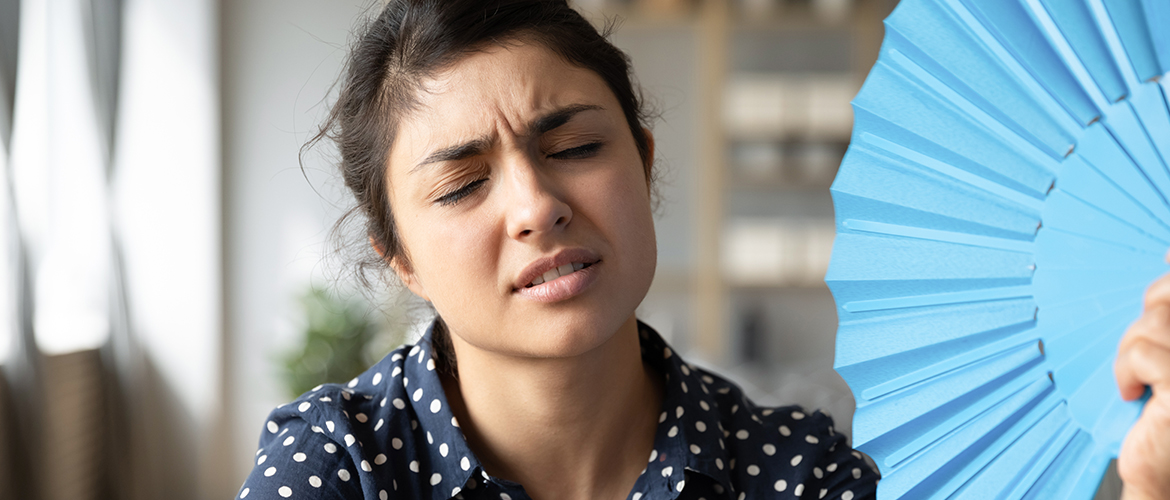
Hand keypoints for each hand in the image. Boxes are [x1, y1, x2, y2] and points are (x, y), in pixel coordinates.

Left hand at [1115, 265, 1169, 499]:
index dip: (1167, 279)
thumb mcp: (1164, 353)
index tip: (1165, 252)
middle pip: (1166, 298)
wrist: (1161, 472)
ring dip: (1129, 352)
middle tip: (1140, 355)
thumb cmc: (1160, 409)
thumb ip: (1166, 313)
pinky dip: (1127, 371)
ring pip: (1152, 323)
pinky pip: (1144, 353)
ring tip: (1139, 382)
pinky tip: (1136, 395)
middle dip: (1145, 318)